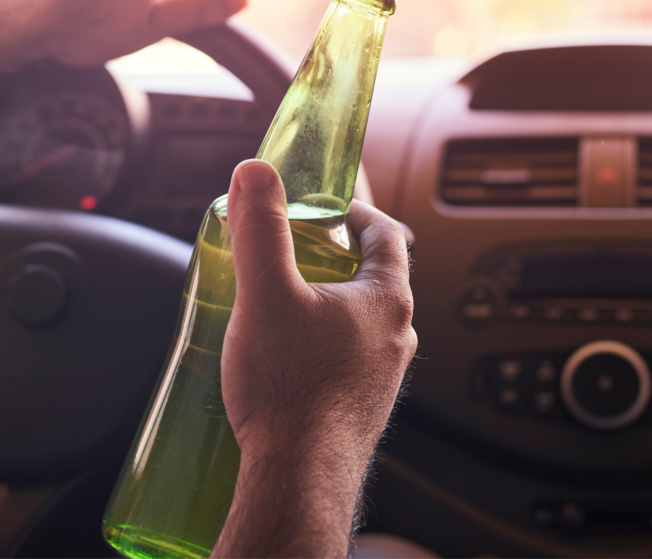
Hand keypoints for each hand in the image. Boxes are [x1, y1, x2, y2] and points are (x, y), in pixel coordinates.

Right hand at [214, 160, 416, 558]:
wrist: (297, 478)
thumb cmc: (290, 388)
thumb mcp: (266, 294)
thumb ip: (260, 229)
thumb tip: (256, 173)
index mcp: (387, 300)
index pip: (387, 234)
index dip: (355, 211)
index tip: (324, 206)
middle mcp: (396, 336)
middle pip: (370, 276)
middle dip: (329, 257)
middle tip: (287, 251)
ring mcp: (382, 374)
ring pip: (357, 320)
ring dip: (323, 302)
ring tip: (277, 301)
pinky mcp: (360, 404)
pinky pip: (346, 357)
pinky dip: (319, 342)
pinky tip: (281, 355)